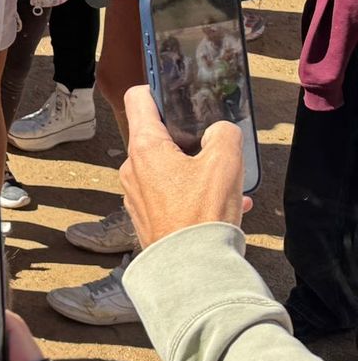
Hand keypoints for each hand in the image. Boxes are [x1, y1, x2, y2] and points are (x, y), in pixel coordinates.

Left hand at [120, 85, 249, 247]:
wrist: (191, 270)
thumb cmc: (202, 213)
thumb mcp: (225, 162)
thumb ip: (224, 134)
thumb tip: (219, 132)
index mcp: (144, 147)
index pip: (138, 99)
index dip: (157, 90)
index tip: (175, 93)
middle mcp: (132, 168)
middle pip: (157, 138)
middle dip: (188, 140)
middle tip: (214, 148)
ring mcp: (136, 195)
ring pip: (168, 171)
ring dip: (197, 172)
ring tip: (228, 184)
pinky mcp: (146, 217)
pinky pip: (171, 197)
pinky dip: (195, 197)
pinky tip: (227, 207)